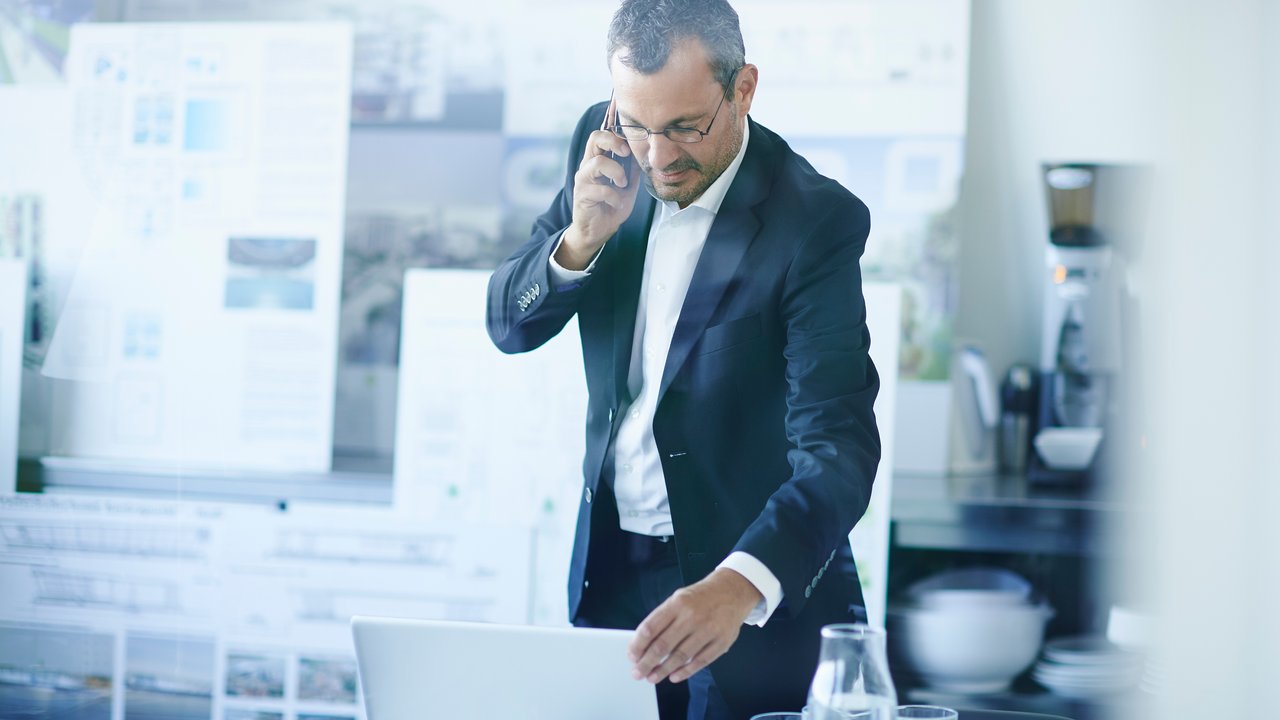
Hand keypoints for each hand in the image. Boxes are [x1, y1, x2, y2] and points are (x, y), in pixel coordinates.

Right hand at [557, 107, 640, 269]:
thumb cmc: (611, 206)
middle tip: (626, 153)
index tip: (624, 123)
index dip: (611, 124)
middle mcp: (588, 165)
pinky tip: (616, 203)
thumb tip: (644, 151)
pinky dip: (614, 197)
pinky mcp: (582, 195)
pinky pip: (601, 189)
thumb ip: (633, 169)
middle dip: (614, 142)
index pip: (601, 134)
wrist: (598, 231)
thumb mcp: (628, 186)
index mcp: (598, 160)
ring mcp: (583, 179)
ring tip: (622, 185)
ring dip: (616, 173)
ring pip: (598, 163)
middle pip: (595, 138)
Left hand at [628, 568, 762, 684]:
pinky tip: (674, 676)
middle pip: (663, 645)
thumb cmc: (701, 598)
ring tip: (652, 677)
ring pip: (680, 656)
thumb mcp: (679, 599)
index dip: (638, 645)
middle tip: (637, 673)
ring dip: (663, 670)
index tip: (631, 656)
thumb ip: (663, 619)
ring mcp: (708, 629)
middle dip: (646, 663)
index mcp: (677, 603)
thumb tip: (644, 644)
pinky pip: (700, 661)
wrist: (733, 590)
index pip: (651, 627)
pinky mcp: (722, 642)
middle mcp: (692, 616)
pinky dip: (685, 672)